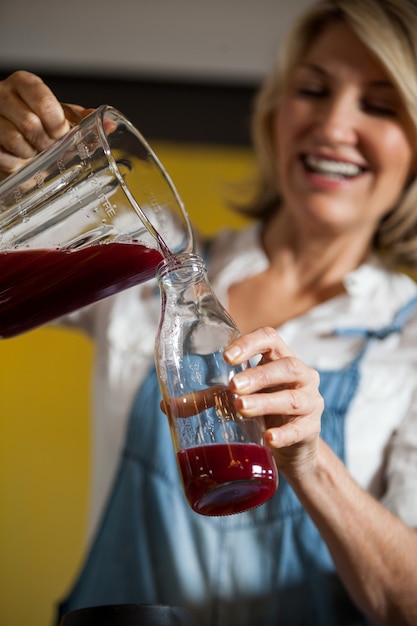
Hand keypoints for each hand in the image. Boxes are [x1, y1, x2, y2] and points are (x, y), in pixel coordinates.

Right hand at [0, 71, 89, 177]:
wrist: (7, 141)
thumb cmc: (36, 126)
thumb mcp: (58, 117)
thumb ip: (81, 119)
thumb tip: (109, 125)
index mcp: (25, 84)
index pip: (43, 99)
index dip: (56, 122)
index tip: (61, 132)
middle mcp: (3, 94)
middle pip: (30, 123)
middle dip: (45, 142)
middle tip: (49, 146)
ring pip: (15, 140)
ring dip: (31, 154)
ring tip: (33, 151)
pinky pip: (2, 156)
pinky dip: (16, 164)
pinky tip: (19, 159)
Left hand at [223, 326, 323, 477]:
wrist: (293, 448)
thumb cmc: (264, 412)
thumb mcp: (239, 398)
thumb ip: (209, 398)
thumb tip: (168, 406)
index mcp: (280, 358)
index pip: (270, 338)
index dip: (250, 344)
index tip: (226, 356)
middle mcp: (301, 375)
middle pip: (286, 366)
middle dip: (259, 376)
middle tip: (232, 386)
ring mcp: (311, 401)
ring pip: (293, 398)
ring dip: (266, 402)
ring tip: (241, 408)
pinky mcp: (313, 429)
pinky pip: (300, 429)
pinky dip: (284, 434)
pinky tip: (269, 438)